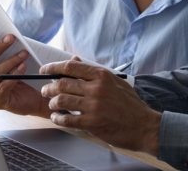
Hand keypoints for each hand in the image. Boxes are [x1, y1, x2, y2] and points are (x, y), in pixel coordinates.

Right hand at [0, 33, 50, 117]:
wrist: (34, 97)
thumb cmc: (22, 77)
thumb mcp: (11, 61)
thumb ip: (5, 52)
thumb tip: (7, 36)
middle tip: (11, 38)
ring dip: (10, 61)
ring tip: (23, 53)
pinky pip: (3, 87)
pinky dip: (14, 75)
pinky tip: (23, 67)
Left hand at [40, 60, 160, 155]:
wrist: (143, 125)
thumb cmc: (130, 104)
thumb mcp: (114, 82)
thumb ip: (94, 72)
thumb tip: (75, 61)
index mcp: (101, 76)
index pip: (70, 67)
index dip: (53, 67)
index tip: (44, 70)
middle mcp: (96, 88)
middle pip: (62, 83)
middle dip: (49, 87)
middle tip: (45, 90)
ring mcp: (93, 106)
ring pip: (61, 100)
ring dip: (52, 103)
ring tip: (52, 105)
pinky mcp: (92, 123)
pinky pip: (67, 119)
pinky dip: (58, 118)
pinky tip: (57, 118)